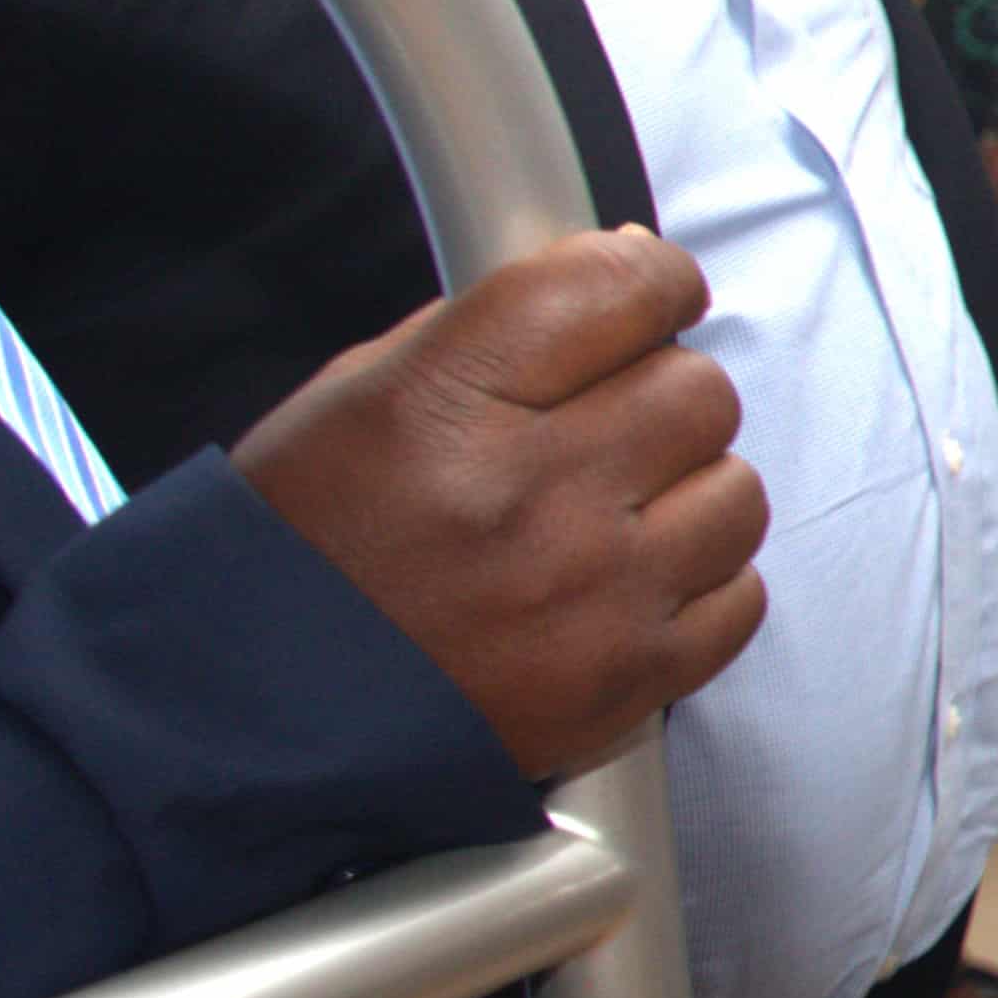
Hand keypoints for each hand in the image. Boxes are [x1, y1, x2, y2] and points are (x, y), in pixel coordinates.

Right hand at [233, 229, 770, 778]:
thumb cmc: (300, 554)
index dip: (652, 280)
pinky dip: (700, 584)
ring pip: (736, 491)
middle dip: (662, 394)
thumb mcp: (355, 398)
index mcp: (445, 405)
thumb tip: (618, 282)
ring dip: (691, 492)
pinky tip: (630, 584)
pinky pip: (739, 597)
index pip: (617, 289)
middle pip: (698, 390)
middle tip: (609, 425)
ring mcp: (590, 592)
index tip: (653, 293)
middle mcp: (530, 494)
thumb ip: (491, 334)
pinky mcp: (627, 679)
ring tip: (617, 513)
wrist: (257, 717)